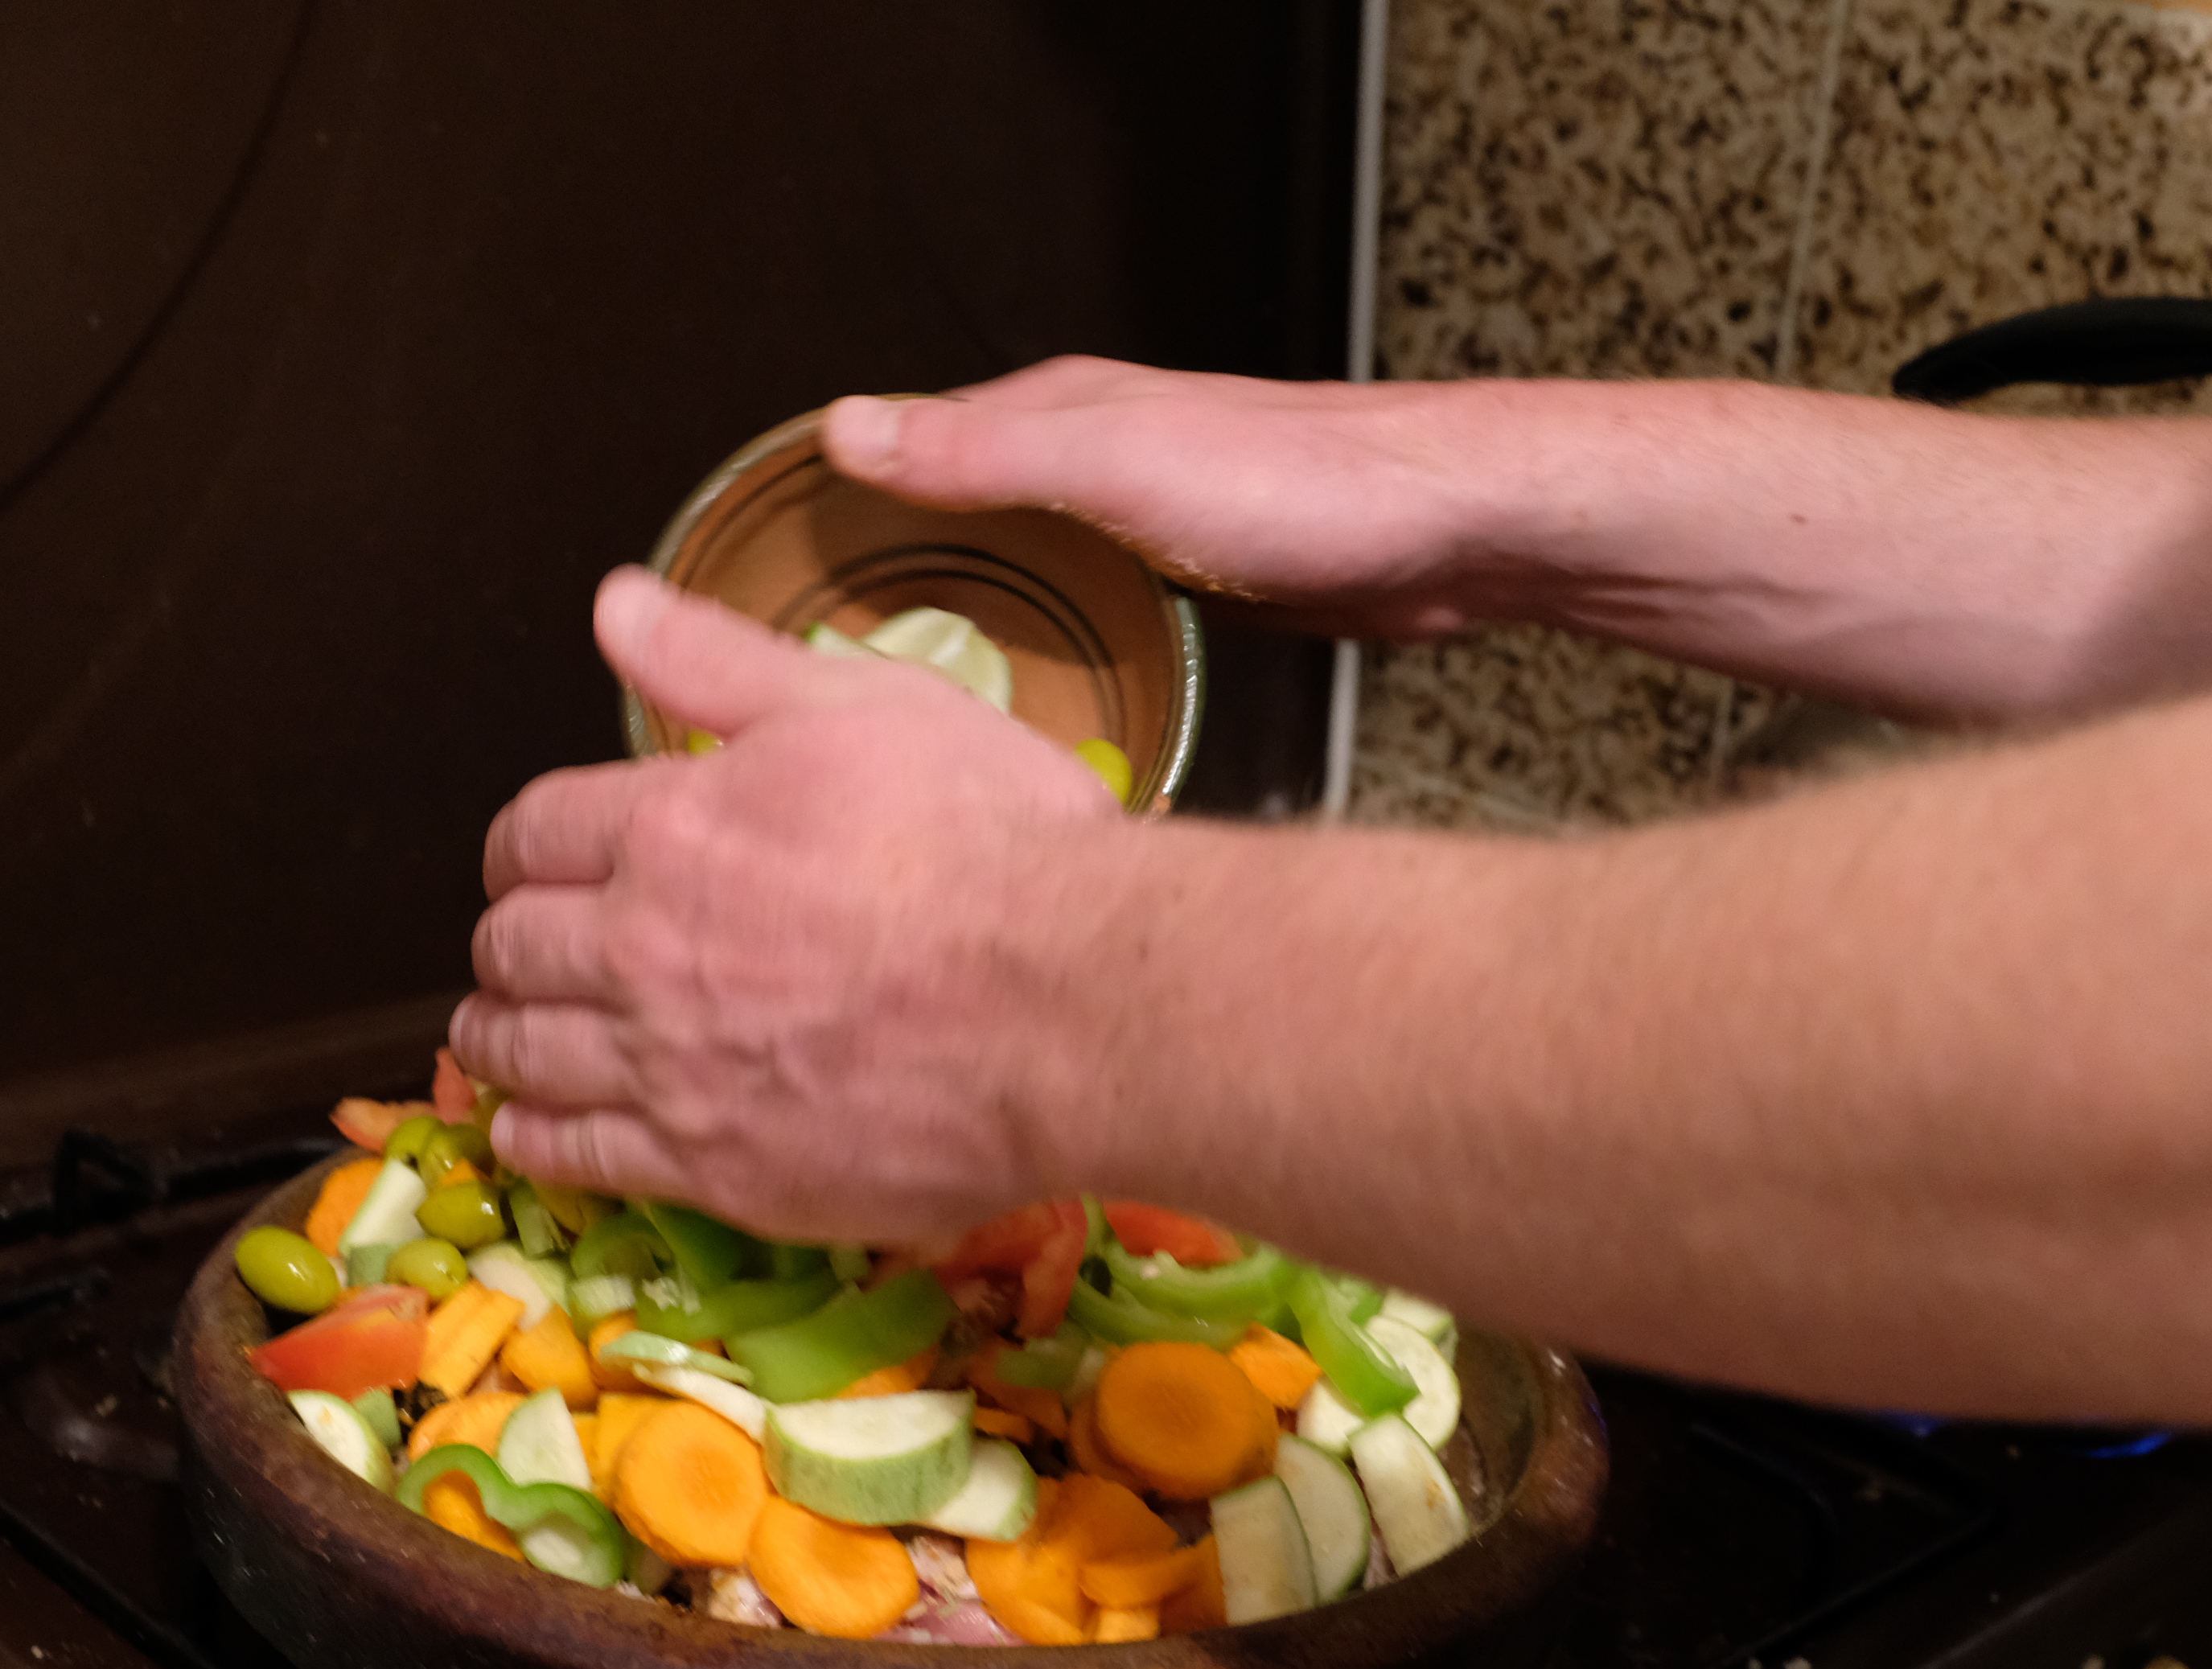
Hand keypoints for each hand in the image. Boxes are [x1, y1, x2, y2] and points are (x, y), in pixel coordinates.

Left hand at [452, 569, 1117, 1238]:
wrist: (1074, 1004)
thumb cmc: (996, 846)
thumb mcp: (866, 705)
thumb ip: (722, 662)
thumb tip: (617, 606)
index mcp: (673, 825)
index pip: (536, 830)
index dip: (524, 844)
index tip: (532, 860)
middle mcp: (645, 947)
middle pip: (514, 944)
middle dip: (509, 938)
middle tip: (523, 948)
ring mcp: (671, 1066)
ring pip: (521, 1051)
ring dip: (497, 1035)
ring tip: (502, 1034)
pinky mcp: (712, 1166)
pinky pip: (569, 1157)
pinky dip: (532, 1136)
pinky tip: (533, 1127)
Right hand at [822, 358, 1522, 641]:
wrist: (1445, 532)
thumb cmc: (1305, 485)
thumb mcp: (1118, 461)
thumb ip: (986, 450)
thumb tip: (851, 427)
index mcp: (1054, 417)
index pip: (902, 445)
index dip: (830, 505)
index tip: (765, 577)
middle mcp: (1087, 460)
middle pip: (950, 521)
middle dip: (885, 585)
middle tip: (819, 673)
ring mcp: (1135, 524)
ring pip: (1014, 575)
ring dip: (962, 629)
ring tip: (902, 708)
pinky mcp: (1185, 584)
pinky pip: (1081, 620)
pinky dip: (1039, 655)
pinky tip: (1026, 709)